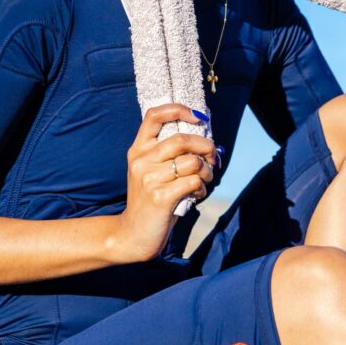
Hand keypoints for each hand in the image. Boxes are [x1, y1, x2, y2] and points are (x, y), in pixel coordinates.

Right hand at [112, 103, 217, 263]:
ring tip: (204, 180)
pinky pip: (193, 182)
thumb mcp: (153, 172)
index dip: (179, 110)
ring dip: (207, 171)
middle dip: (206, 146)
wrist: (133, 235)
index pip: (154, 116)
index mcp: (138, 149)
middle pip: (182, 139)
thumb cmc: (151, 200)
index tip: (198, 118)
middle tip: (213, 158)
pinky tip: (196, 193)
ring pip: (192, 162)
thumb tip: (209, 144)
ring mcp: (149, 178)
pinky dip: (202, 187)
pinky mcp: (160, 197)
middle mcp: (141, 160)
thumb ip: (171, 155)